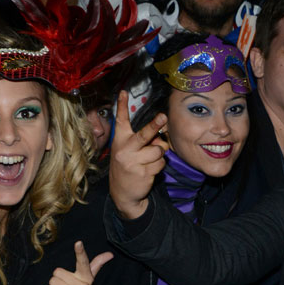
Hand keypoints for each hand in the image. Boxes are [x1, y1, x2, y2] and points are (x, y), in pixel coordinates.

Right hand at [109, 90, 167, 219]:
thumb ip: (145, 141)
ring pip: (158, 150)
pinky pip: (161, 163)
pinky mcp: (143, 173)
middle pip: (144, 135)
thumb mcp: (131, 151)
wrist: (123, 192)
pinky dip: (159, 166)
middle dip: (155, 125)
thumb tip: (161, 136)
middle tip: (163, 116)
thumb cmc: (129, 165)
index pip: (121, 121)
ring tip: (150, 160)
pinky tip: (149, 170)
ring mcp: (133, 162)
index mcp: (120, 140)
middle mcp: (124, 149)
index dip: (122, 106)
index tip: (123, 92)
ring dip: (159, 154)